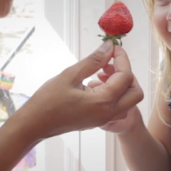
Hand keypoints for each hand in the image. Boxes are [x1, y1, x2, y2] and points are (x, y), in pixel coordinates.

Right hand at [21, 42, 142, 137]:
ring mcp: (104, 119)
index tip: (113, 47)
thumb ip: (93, 61)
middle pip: (135, 93)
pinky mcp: (98, 120)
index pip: (125, 76)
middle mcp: (108, 113)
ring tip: (101, 72)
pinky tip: (94, 83)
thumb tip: (109, 46)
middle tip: (111, 62)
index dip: (122, 58)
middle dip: (127, 74)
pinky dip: (113, 92)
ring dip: (121, 84)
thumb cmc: (48, 101)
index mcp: (103, 102)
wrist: (34, 125)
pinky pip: (116, 106)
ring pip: (128, 101)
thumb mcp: (70, 75)